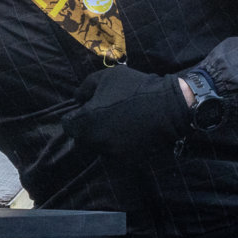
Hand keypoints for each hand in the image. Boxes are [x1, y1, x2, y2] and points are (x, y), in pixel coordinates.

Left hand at [61, 64, 189, 157]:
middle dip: (88, 129)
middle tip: (102, 118)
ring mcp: (111, 153)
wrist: (169, 106)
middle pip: (82, 139)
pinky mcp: (127, 160)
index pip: (68, 125)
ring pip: (98, 148)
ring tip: (117, 126)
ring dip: (102, 139)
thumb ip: (84, 88)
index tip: (85, 111)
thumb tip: (78, 100)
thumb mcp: (105, 77)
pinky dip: (118, 146)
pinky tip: (128, 134)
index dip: (75, 116)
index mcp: (85, 122)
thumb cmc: (134, 88)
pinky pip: (115, 154)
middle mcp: (94, 141)